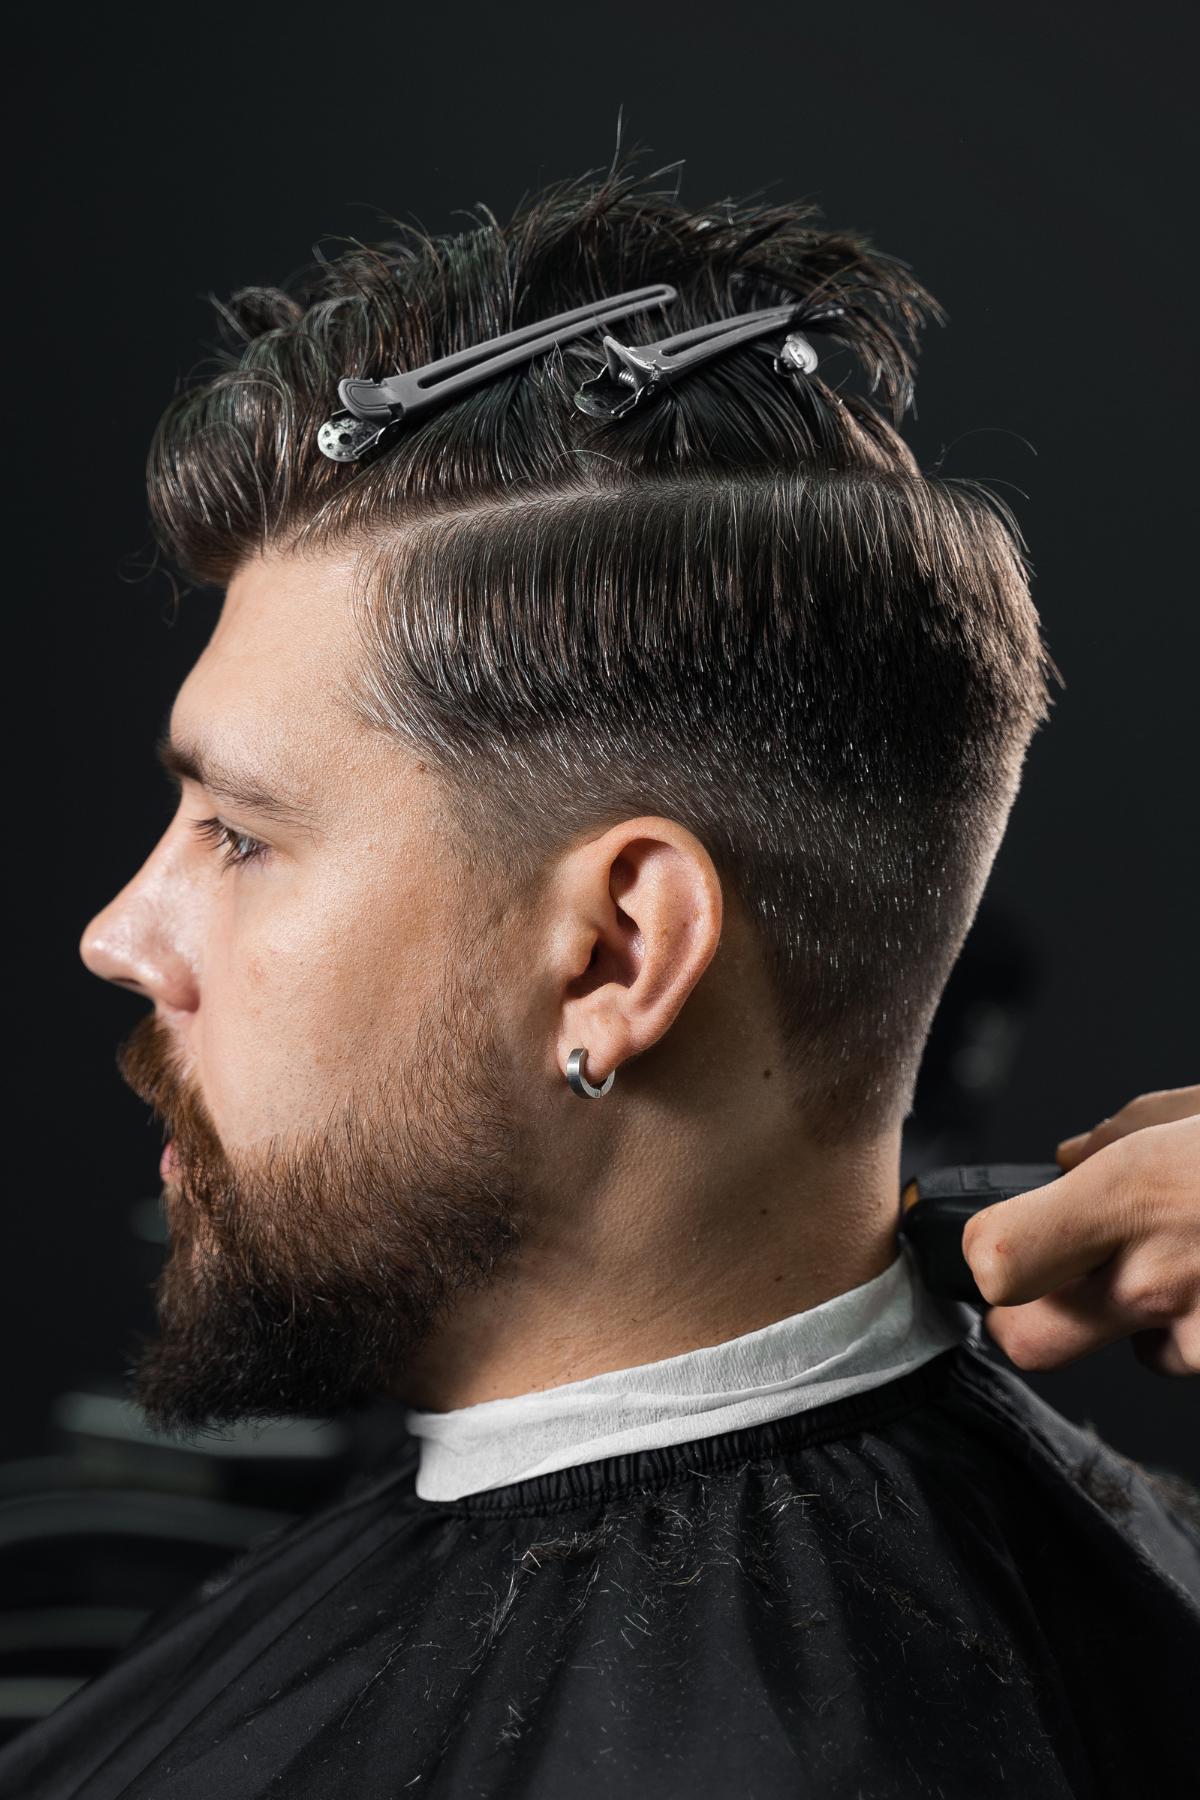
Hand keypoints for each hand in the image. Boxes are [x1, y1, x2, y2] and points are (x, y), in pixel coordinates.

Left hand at [961, 1086, 1199, 1375]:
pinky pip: (1186, 1355)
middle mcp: (1154, 1278)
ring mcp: (1199, 1332)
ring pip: (1128, 1351)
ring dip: (1133, 1318)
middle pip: (1030, 1342)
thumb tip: (1069, 1159)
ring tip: (1181, 1261)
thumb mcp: (1196, 1115)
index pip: (997, 1258)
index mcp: (1129, 1195)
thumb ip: (1120, 1137)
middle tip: (1046, 1284)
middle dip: (1024, 1318)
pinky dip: (1194, 1327)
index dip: (983, 1252)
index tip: (990, 1239)